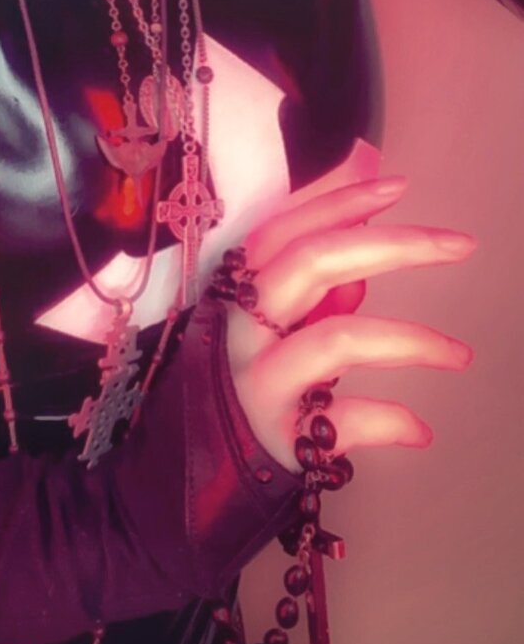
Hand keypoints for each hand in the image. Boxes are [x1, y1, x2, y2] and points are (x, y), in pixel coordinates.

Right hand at [220, 163, 476, 473]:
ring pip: (335, 339)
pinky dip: (388, 420)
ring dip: (409, 340)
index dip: (341, 200)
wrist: (181, 475)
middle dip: (393, 246)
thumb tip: (364, 168)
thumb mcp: (274, 310)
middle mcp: (238, 327)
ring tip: (460, 354)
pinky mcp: (274, 438)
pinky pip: (342, 419)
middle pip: (312, 264)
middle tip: (460, 245)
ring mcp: (255, 381)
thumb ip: (319, 249)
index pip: (286, 228)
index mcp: (236, 289)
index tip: (400, 185)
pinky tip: (420, 428)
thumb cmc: (240, 378)